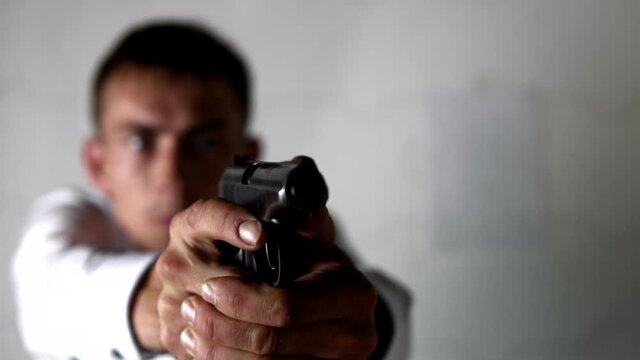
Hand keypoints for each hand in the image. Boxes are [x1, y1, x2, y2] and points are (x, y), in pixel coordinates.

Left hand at [137, 198, 377, 358]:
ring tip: (189, 325)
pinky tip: (203, 347)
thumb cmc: (317, 270)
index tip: (210, 284)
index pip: (285, 307)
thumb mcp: (315, 241)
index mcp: (352, 294)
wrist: (339, 313)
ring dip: (217, 347)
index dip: (241, 299)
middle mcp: (351, 335)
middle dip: (221, 324)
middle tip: (190, 305)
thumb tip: (299, 199)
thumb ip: (304, 222)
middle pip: (269, 342)